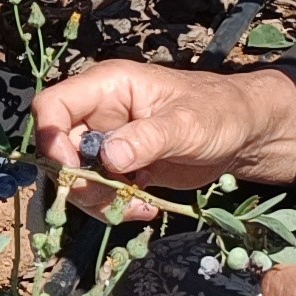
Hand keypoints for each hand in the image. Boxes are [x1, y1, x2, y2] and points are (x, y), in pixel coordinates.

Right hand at [30, 61, 295, 211]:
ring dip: (99, 200)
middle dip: (79, 180)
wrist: (244, 135)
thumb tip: (108, 158)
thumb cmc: (219, 113)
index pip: (53, 106)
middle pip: (59, 149)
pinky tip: (146, 208)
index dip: (51, 138)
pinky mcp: (120, 167)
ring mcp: (107, 141)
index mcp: (108, 87)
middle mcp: (99, 113)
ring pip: (76, 177)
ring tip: (138, 206)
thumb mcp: (187, 124)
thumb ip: (148, 138)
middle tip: (114, 197)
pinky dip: (115, 206)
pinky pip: (99, 192)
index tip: (74, 168)